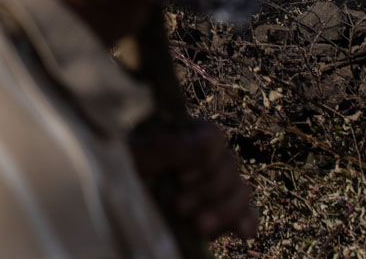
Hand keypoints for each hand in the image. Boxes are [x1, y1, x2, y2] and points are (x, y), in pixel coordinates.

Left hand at [130, 119, 258, 241]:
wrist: (118, 210)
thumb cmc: (118, 174)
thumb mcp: (134, 158)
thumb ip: (167, 147)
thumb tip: (208, 142)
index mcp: (183, 133)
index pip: (213, 137)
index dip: (204, 159)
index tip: (181, 178)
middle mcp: (204, 157)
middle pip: (230, 165)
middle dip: (209, 190)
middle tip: (181, 208)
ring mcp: (216, 185)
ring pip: (241, 189)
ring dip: (225, 210)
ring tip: (200, 227)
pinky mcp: (221, 212)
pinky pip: (247, 213)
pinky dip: (247, 221)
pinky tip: (242, 232)